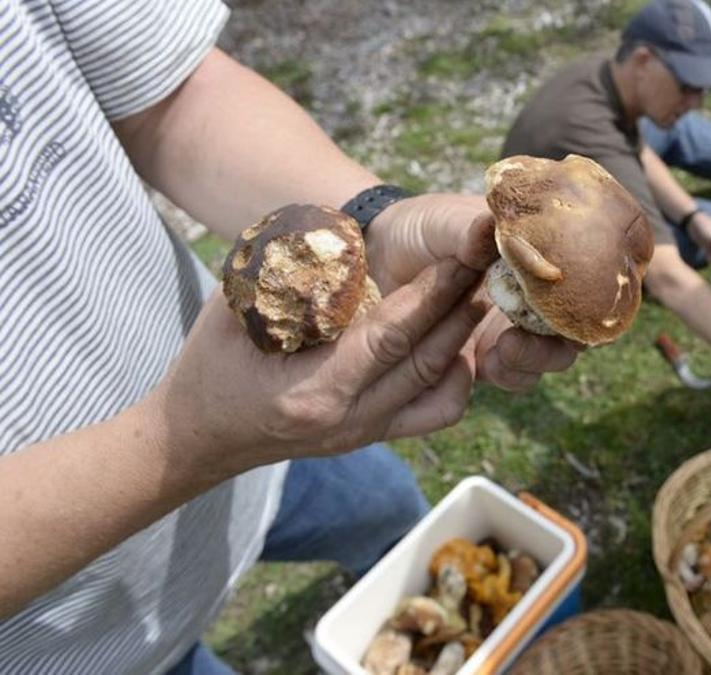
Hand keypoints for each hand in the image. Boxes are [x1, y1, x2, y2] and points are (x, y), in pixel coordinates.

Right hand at [154, 257, 489, 479]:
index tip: (460, 257)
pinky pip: (432, 412)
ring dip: (465, 339)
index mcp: (312, 390)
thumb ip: (280, 277)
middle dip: (461, 310)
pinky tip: (461, 341)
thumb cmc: (211, 366)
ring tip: (485, 294)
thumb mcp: (234, 313)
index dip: (430, 295)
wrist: (198, 438)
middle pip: (425, 362)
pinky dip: (455, 377)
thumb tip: (328, 229)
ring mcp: (364, 434)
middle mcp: (348, 420)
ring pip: (440, 390)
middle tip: (491, 266)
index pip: (389, 337)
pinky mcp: (374, 437)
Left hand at [366, 192, 580, 388]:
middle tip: (526, 335)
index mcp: (539, 257)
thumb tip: (492, 227)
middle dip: (560, 340)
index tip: (576, 302)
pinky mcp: (487, 357)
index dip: (598, 296)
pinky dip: (509, 373)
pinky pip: (514, 375)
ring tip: (503, 350)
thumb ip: (472, 229)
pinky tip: (482, 362)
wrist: (374, 256)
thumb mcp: (447, 219)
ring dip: (535, 359)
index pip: (589, 280)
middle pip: (576, 328)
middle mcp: (536, 295)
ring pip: (549, 357)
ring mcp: (514, 328)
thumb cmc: (420, 228)